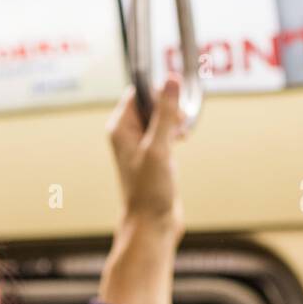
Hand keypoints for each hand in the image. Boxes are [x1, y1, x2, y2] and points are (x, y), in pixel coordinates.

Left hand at [98, 74, 188, 303]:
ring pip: (161, 117)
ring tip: (181, 135)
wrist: (152, 223)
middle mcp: (126, 134)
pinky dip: (176, 132)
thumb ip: (165, 113)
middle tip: (179, 124)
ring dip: (175, 120)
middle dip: (170, 108)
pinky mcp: (153, 155)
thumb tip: (170, 80)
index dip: (159, 93)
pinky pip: (165, 131)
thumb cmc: (149, 190)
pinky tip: (182, 141)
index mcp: (120, 127)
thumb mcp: (159, 147)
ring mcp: (140, 144)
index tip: (175, 104)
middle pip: (152, 102)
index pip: (139, 92)